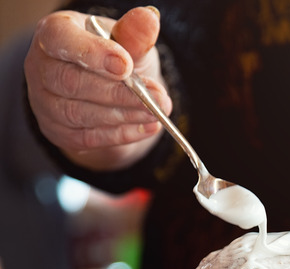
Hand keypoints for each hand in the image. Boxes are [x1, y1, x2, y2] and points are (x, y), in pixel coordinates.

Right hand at [24, 6, 171, 170]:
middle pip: (72, 83)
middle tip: (156, 98)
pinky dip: (120, 135)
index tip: (127, 67)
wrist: (110, 90)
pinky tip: (146, 128)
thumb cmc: (115, 57)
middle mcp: (41, 66)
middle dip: (119, 93)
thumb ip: (134, 33)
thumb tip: (148, 18)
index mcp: (54, 33)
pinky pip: (86, 137)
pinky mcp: (56, 130)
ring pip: (79, 113)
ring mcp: (43, 101)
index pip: (61, 40)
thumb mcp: (127, 41)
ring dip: (123, 115)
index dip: (92, 53)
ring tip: (155, 113)